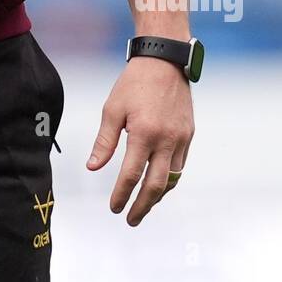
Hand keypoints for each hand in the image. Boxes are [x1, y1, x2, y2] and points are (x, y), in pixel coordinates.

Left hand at [85, 55, 193, 225]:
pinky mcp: (189, 134)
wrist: (165, 61)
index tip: (114, 207)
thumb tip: (92, 167)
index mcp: (144, 133)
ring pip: (172, 178)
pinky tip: (159, 185)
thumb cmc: (134, 83)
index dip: (121, 194)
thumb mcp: (112, 109)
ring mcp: (181, 138)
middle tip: (131, 220)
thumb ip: (104, 141)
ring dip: (157, 196)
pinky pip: (180, 165)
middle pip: (156, 185)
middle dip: (143, 206)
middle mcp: (166, 139)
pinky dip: (169, 179)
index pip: (131, 174)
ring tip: (144, 206)